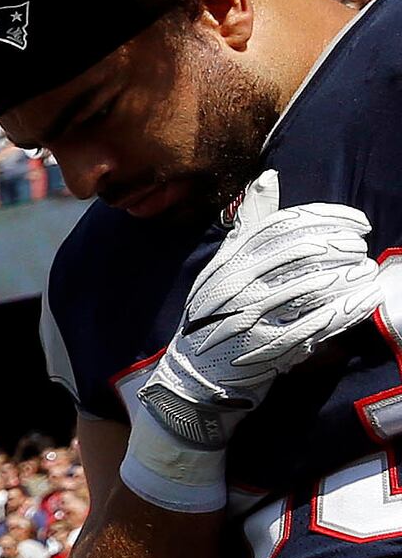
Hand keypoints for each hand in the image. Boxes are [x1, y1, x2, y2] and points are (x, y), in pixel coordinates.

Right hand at [128, 170, 383, 510]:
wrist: (190, 380)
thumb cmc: (214, 318)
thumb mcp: (223, 267)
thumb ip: (250, 226)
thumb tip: (268, 178)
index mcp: (227, 264)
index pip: (283, 227)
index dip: (327, 220)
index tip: (358, 224)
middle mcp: (234, 289)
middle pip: (299, 254)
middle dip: (340, 248)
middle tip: (361, 251)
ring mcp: (248, 321)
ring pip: (310, 288)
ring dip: (347, 279)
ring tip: (367, 274)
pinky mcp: (263, 350)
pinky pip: (312, 326)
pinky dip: (343, 313)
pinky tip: (364, 302)